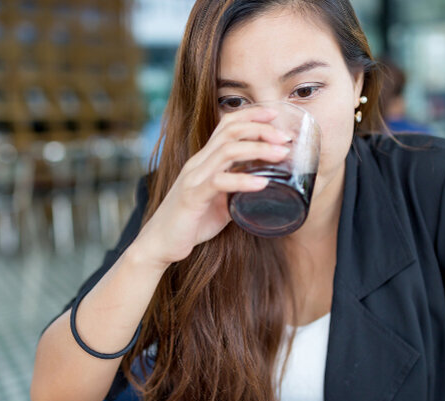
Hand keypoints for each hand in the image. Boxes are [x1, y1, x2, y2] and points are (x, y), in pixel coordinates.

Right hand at [133, 106, 291, 266]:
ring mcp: (193, 178)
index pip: (226, 125)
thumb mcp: (218, 201)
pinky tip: (262, 183)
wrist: (159, 243)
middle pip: (230, 131)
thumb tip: (263, 187)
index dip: (251, 115)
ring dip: (258, 148)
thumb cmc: (189, 222)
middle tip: (285, 136)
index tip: (275, 114)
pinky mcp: (192, 198)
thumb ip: (236, 190)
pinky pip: (219, 182)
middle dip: (260, 128)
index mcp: (203, 160)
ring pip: (227, 151)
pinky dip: (243, 181)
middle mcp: (197, 164)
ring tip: (281, 154)